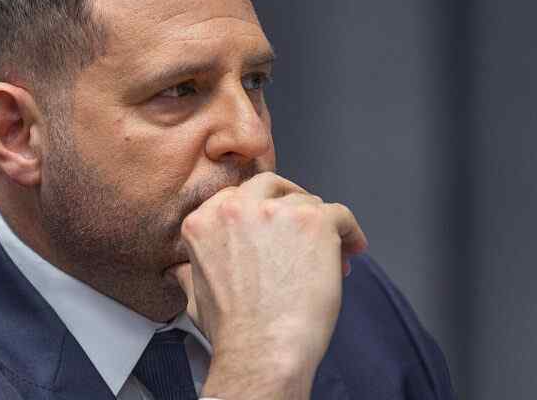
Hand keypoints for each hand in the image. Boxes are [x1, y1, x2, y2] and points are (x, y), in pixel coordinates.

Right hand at [168, 172, 366, 398]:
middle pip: (270, 186)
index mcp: (205, 221)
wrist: (262, 351)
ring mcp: (277, 212)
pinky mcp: (314, 222)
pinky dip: (350, 232)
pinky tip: (352, 248)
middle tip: (301, 226)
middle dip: (288, 202)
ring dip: (319, 226)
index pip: (236, 197)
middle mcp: (238, 209)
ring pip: (308, 203)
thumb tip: (184, 270)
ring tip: (330, 253)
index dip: (258, 211)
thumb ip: (190, 271)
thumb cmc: (234, 331)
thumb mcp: (194, 295)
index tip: (271, 224)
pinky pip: (341, 214)